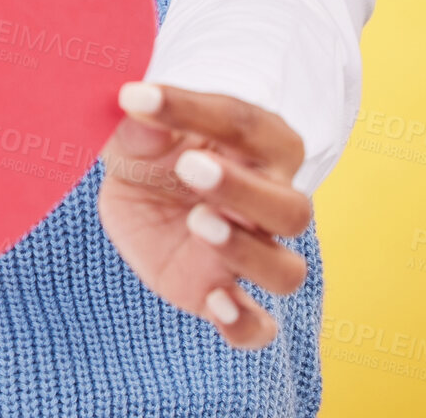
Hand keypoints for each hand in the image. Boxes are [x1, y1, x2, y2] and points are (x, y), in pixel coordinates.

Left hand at [97, 81, 312, 348]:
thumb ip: (139, 126)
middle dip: (242, 189)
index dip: (190, 109)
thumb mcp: (137, 131)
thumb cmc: (153, 148)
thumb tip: (135, 109)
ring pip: (287, 270)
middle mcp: (270, 199)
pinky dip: (244, 324)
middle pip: (290, 207)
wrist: (141, 192)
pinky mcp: (225, 293)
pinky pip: (257, 328)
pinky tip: (215, 303)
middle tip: (189, 166)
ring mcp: (252, 252)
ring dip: (247, 251)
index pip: (242, 123)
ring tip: (197, 221)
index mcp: (259, 144)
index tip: (138, 97)